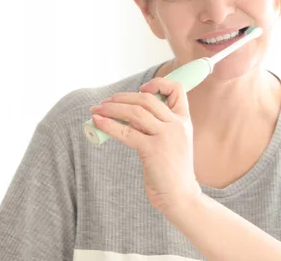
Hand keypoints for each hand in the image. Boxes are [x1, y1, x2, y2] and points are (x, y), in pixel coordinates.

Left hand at [89, 78, 200, 214]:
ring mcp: (166, 137)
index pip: (177, 89)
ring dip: (112, 109)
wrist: (180, 196)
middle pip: (147, 99)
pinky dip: (109, 125)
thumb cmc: (173, 170)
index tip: (142, 89)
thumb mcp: (173, 141)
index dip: (158, 84)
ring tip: (97, 110)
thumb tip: (127, 115)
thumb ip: (158, 126)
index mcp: (184, 120)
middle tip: (106, 102)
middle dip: (122, 98)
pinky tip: (97, 122)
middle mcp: (177, 125)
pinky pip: (127, 133)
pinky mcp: (153, 150)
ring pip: (135, 112)